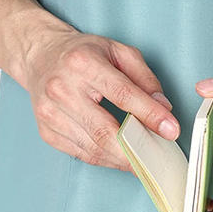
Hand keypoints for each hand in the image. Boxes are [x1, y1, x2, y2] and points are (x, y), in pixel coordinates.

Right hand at [20, 26, 180, 170]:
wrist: (42, 57)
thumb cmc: (84, 53)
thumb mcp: (119, 52)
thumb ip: (145, 78)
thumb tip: (163, 107)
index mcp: (83, 63)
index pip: (123, 94)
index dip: (150, 115)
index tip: (171, 129)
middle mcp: (62, 88)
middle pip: (105, 130)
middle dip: (137, 148)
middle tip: (159, 155)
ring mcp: (50, 113)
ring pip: (93, 148)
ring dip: (123, 159)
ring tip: (144, 159)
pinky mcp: (46, 132)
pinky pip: (81, 154)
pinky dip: (105, 159)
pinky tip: (120, 156)